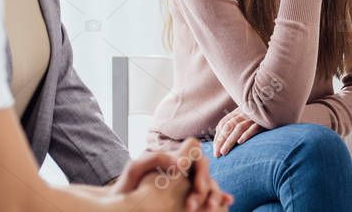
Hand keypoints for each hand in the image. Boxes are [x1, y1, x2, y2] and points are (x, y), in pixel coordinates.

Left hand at [114, 138, 232, 210]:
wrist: (124, 206)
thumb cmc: (127, 187)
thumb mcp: (135, 169)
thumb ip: (153, 159)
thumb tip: (178, 164)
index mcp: (175, 157)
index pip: (193, 147)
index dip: (191, 154)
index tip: (179, 168)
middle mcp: (187, 169)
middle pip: (204, 166)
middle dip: (202, 179)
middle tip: (194, 194)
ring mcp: (192, 184)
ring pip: (211, 182)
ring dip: (212, 193)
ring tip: (209, 208)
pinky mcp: (194, 199)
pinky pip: (212, 196)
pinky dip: (221, 197)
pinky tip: (228, 201)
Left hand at [213, 109, 265, 156]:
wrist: (285, 106)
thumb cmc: (268, 116)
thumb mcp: (253, 117)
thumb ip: (242, 125)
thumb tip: (231, 140)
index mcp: (240, 111)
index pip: (224, 123)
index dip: (218, 136)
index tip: (215, 149)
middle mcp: (246, 113)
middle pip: (229, 126)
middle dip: (220, 141)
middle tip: (217, 155)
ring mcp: (255, 116)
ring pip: (238, 128)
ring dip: (230, 141)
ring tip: (224, 152)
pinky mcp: (266, 120)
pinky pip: (254, 127)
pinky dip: (247, 134)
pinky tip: (241, 142)